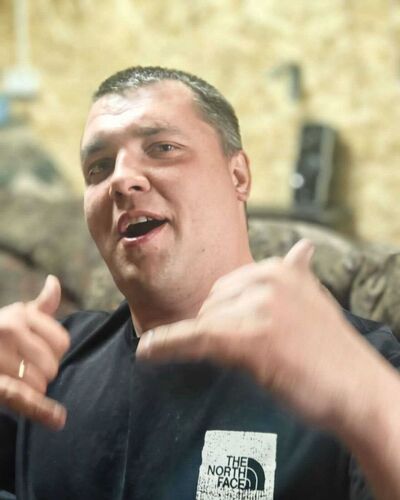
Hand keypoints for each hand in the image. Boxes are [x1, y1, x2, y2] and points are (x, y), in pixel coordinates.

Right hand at [0, 276, 69, 429]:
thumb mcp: (15, 316)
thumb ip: (40, 306)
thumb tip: (54, 282)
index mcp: (20, 314)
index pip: (62, 343)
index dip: (55, 353)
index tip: (40, 353)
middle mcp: (8, 330)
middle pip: (52, 365)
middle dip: (43, 373)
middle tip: (24, 369)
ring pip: (38, 383)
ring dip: (32, 389)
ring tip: (14, 378)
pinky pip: (21, 397)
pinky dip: (41, 410)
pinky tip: (57, 419)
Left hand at [137, 240, 385, 429]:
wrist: (359, 392)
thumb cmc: (333, 352)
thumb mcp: (315, 300)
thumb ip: (298, 273)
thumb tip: (303, 246)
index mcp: (280, 268)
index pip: (227, 287)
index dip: (223, 314)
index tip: (225, 331)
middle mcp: (266, 280)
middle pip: (212, 303)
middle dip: (217, 328)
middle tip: (247, 355)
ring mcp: (257, 308)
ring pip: (203, 323)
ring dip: (206, 344)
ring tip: (246, 362)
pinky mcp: (245, 338)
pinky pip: (192, 339)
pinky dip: (166, 347)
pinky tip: (147, 352)